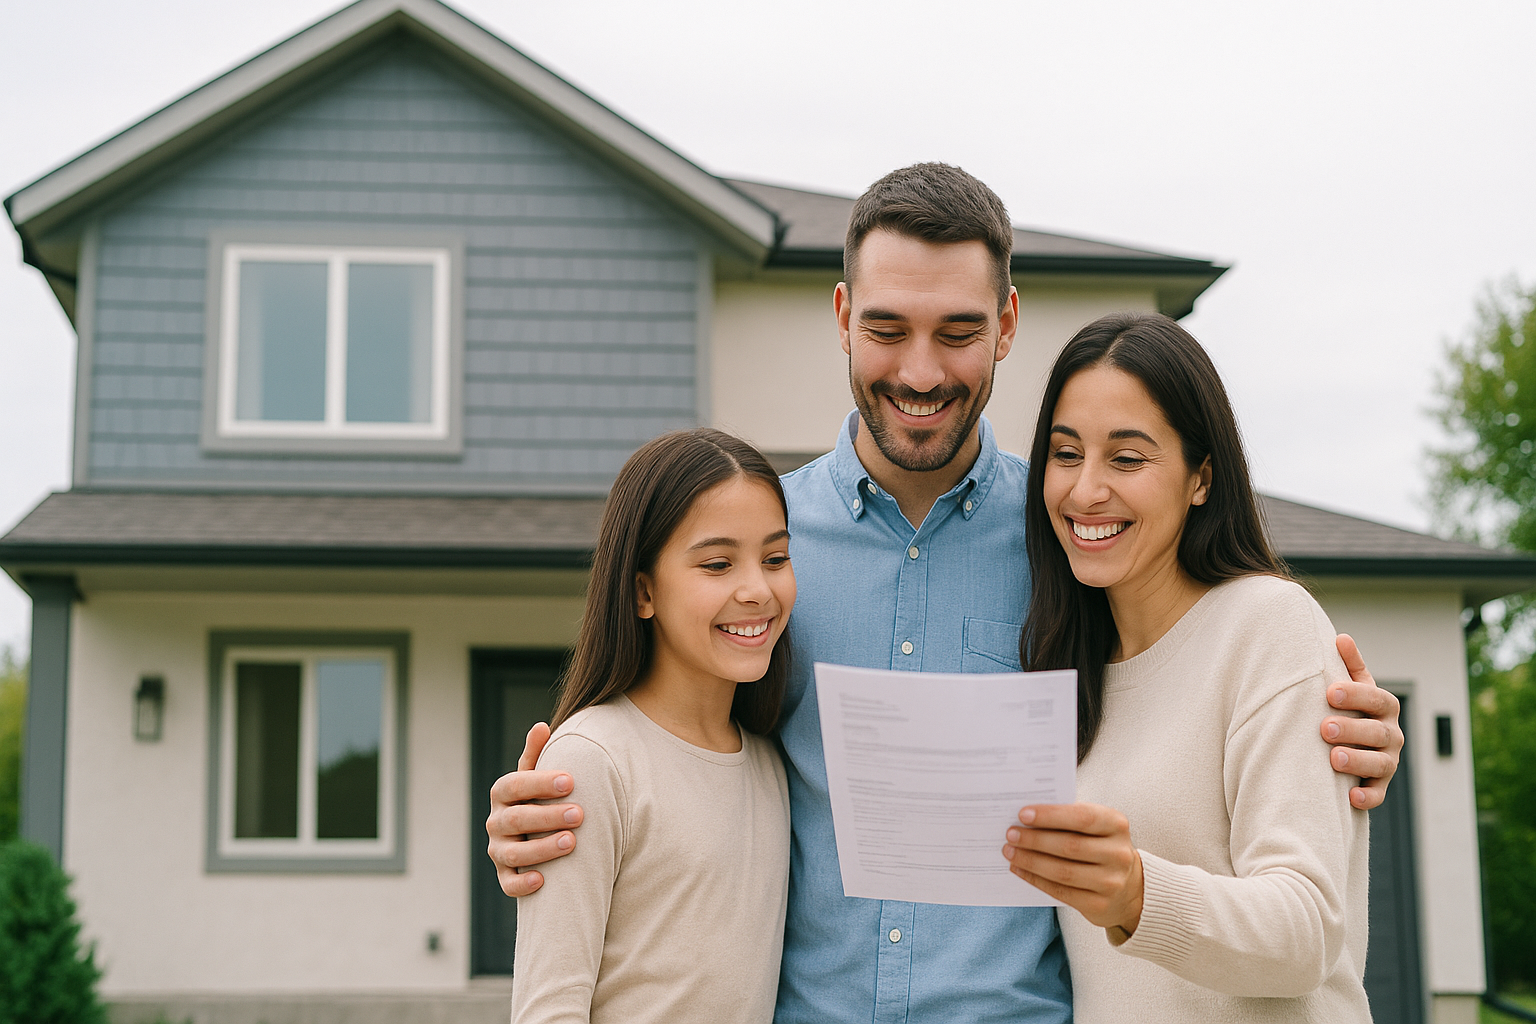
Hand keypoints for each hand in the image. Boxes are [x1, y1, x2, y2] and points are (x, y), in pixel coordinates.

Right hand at [485, 722, 584, 896]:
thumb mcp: (536, 775)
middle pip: (516, 819)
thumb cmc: (540, 797)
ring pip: (514, 853)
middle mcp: (496, 822)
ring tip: (572, 842)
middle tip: (580, 814)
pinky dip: (522, 883)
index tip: (571, 781)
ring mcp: (498, 850)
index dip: (541, 783)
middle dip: (548, 816)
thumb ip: (537, 753)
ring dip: (542, 848)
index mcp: (502, 793)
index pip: (515, 785)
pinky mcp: (505, 875)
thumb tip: (541, 726)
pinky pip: (509, 884)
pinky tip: (542, 881)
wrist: (535, 832)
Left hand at [1002, 803, 1143, 933]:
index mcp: (1117, 825)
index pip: (1083, 817)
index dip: (1051, 816)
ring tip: (1009, 851)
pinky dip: (1035, 879)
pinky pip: (1060, 892)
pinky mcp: (1099, 905)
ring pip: (1063, 872)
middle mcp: (1118, 854)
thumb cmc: (1100, 846)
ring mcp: (1111, 882)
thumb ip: (1068, 818)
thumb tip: (1026, 817)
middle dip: (1035, 840)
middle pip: (1070, 846)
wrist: (1128, 887)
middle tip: (1011, 834)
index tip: (1023, 814)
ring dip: (1030, 861)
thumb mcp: (1096, 828)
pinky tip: (1019, 869)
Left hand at [1320, 634, 1402, 809]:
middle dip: (1352, 730)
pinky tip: (1351, 798)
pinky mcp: (1379, 786)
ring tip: (1334, 759)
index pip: (1376, 699)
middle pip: (1377, 732)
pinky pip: (1378, 794)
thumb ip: (1348, 665)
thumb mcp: (1351, 686)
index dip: (1356, 695)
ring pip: (1380, 764)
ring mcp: (1388, 761)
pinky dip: (1368, 797)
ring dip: (1358, 762)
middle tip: (1325, 728)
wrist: (1352, 743)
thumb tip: (1341, 638)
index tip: (1330, 692)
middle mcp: (1391, 734)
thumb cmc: (1347, 708)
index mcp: (1384, 707)